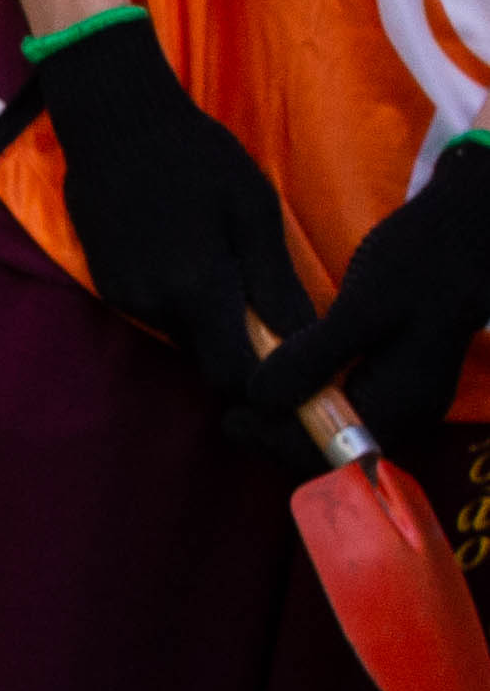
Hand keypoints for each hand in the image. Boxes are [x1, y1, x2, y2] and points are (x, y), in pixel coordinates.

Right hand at [26, 15, 310, 406]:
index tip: (289, 365)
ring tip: (225, 273)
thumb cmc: (198, 159)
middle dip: (239, 351)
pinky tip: (186, 258)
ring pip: (181, 336)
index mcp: (197, 290)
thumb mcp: (254, 213)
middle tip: (266, 313)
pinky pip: (155, 312)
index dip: (263, 384)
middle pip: (207, 361)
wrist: (114, 122)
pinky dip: (179, 302)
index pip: (233, 378)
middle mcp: (154, 305)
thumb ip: (275, 285)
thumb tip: (304, 344)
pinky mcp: (105, 282)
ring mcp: (123, 295)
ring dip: (209, 324)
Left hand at [253, 137, 489, 458]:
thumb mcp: (364, 306)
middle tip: (231, 406)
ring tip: (243, 390)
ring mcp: (395, 396)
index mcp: (402, 405)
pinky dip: (303, 395)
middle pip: (329, 447)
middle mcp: (403, 412)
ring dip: (287, 416)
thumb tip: (261, 400)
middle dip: (278, 433)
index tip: (232, 417)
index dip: (276, 443)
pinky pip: (338, 403)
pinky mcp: (384, 376)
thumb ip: (315, 355)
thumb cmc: (419, 265)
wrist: (459, 237)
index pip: (331, 453)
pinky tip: (274, 371)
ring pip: (330, 427)